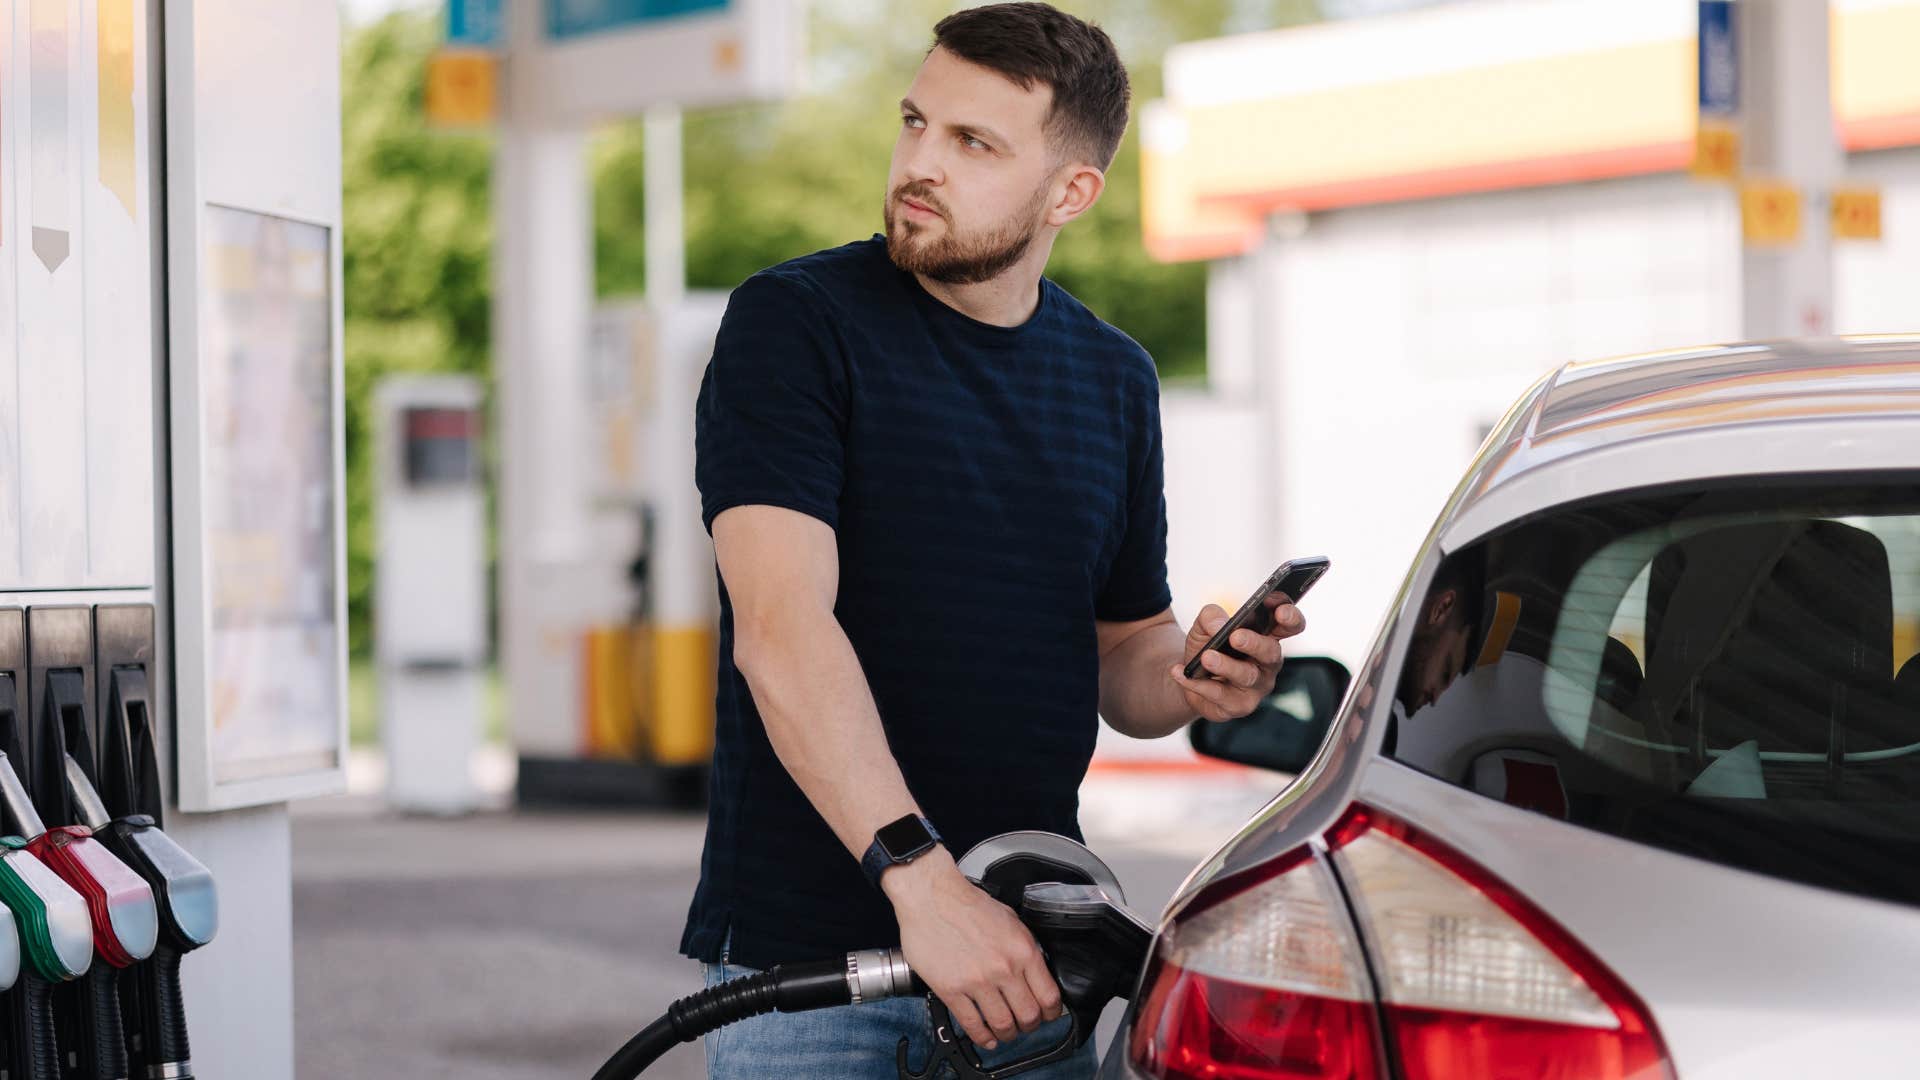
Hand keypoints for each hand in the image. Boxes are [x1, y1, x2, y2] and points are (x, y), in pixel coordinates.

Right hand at [882, 847, 1062, 1049]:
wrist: (931, 896)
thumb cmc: (966, 903)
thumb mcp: (1011, 919)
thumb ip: (1025, 947)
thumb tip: (1036, 971)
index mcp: (1022, 950)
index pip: (1048, 996)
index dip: (1051, 1013)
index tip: (1047, 1015)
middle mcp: (1003, 968)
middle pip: (1028, 1016)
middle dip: (1029, 1026)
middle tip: (1025, 1025)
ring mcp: (976, 982)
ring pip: (1002, 1024)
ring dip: (1007, 1034)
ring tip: (1005, 1032)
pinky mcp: (951, 990)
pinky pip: (971, 1024)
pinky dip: (981, 1037)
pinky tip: (985, 1038)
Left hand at [1170, 597, 1305, 721]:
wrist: (1189, 676)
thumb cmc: (1207, 645)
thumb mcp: (1204, 625)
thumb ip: (1211, 617)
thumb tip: (1218, 626)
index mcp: (1267, 637)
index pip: (1290, 626)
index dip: (1290, 618)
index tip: (1279, 610)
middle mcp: (1267, 664)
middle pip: (1271, 653)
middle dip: (1254, 643)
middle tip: (1235, 636)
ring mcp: (1256, 687)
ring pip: (1246, 677)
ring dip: (1225, 666)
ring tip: (1206, 657)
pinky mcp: (1238, 706)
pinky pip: (1219, 695)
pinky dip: (1197, 683)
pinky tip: (1180, 672)